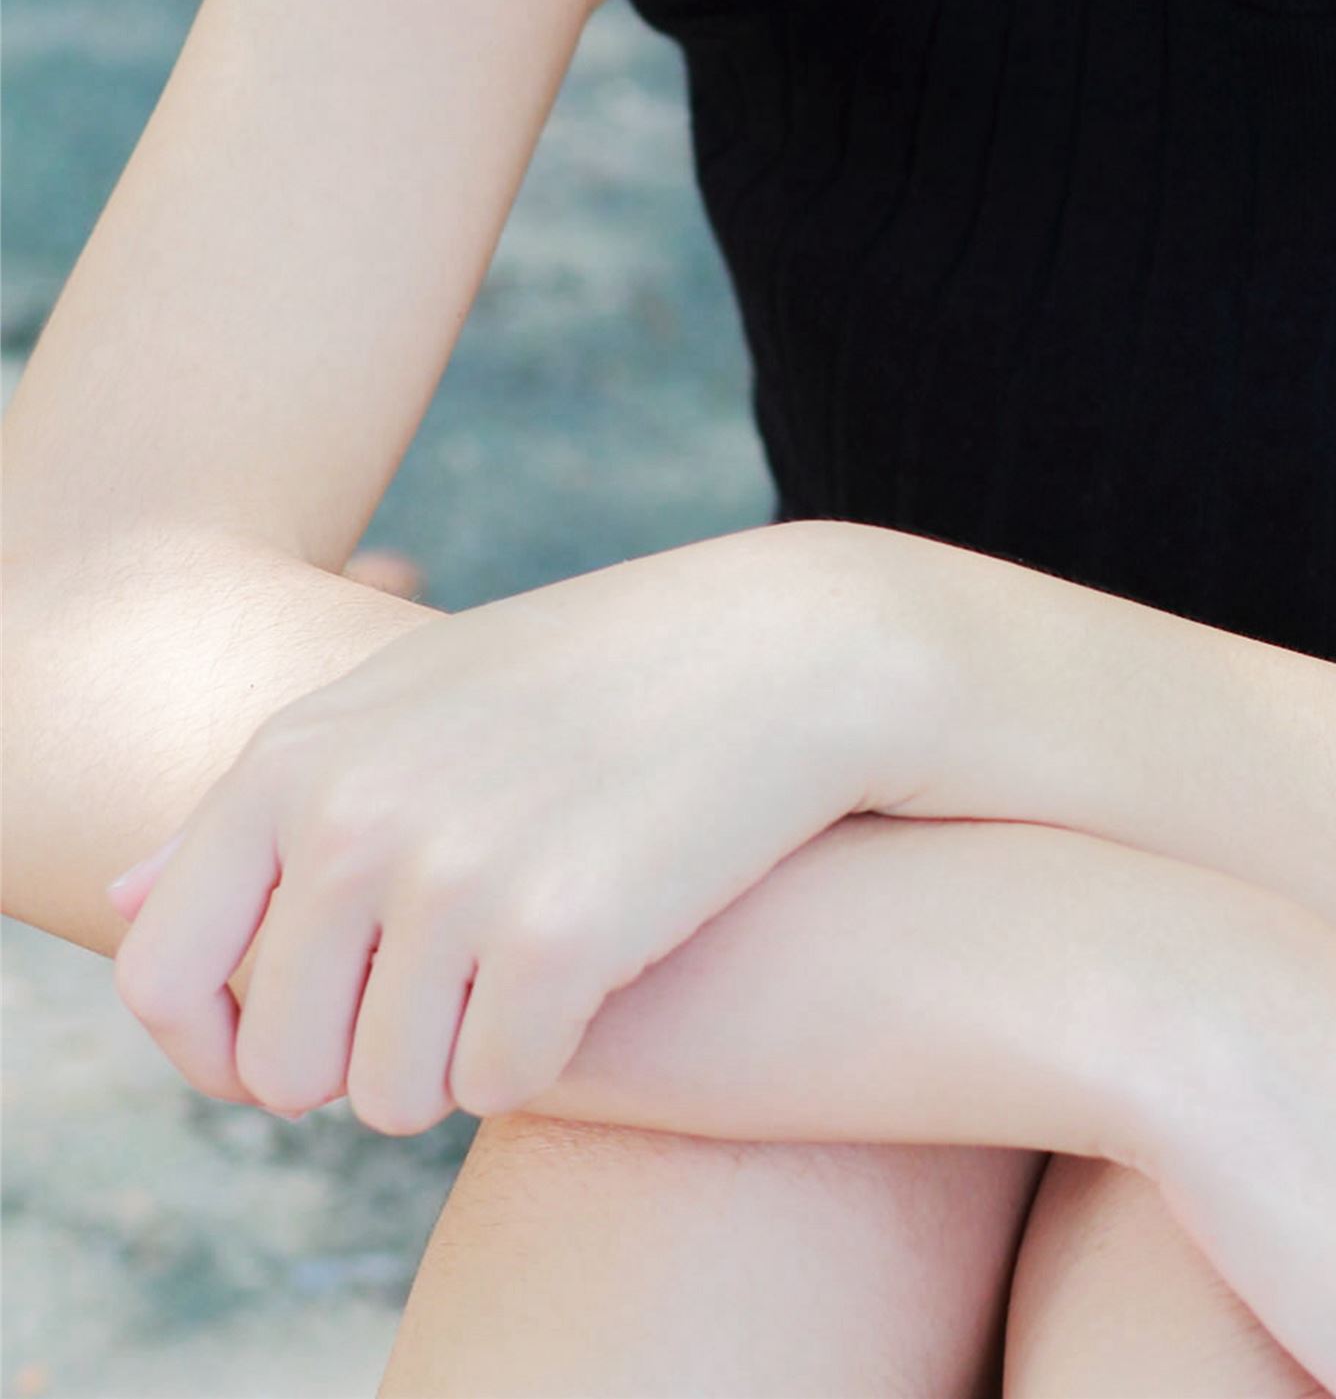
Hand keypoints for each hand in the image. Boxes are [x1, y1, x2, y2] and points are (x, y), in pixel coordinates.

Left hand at [103, 519, 933, 1133]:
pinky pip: (497, 1085)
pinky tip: (601, 962)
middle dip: (358, 1066)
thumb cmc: (592, 681)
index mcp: (293, 757)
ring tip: (526, 967)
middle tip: (453, 995)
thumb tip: (135, 897)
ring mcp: (449, 872)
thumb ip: (269, 803)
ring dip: (455, 1065)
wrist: (787, 651)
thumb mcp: (410, 707)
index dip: (215, 1048)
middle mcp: (349, 813)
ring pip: (388, 1096)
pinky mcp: (554, 936)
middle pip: (277, 1068)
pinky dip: (546, 1053)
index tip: (296, 1045)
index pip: (159, 978)